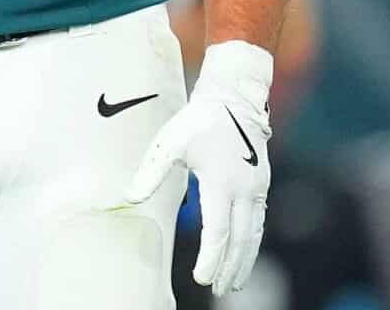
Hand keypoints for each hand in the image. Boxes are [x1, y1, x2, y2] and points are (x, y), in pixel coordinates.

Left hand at [124, 41, 274, 292]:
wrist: (235, 99)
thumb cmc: (199, 121)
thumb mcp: (170, 143)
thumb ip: (150, 173)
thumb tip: (128, 198)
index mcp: (220, 183)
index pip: (217, 232)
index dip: (209, 258)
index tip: (201, 278)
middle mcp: (244, 190)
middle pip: (239, 240)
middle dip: (228, 268)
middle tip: (217, 289)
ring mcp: (256, 188)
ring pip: (253, 234)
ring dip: (243, 261)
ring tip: (232, 282)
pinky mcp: (261, 184)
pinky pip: (259, 221)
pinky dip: (251, 242)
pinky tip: (244, 254)